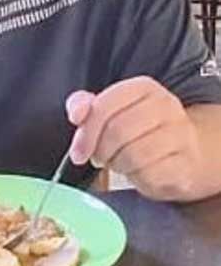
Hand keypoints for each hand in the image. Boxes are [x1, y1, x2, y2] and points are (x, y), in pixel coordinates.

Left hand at [65, 76, 201, 200]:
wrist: (181, 154)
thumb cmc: (136, 132)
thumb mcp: (107, 112)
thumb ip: (82, 106)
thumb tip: (77, 114)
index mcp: (143, 88)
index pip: (105, 106)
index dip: (86, 132)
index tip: (78, 152)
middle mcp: (166, 106)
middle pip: (118, 131)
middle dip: (101, 151)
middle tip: (100, 158)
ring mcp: (182, 133)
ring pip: (134, 154)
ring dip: (118, 165)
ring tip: (120, 162)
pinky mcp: (187, 162)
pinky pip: (151, 174)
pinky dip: (137, 178)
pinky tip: (138, 172)